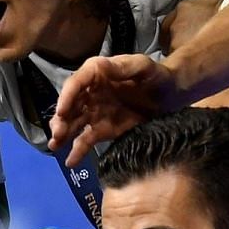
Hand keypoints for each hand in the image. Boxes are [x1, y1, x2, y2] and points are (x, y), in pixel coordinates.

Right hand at [47, 53, 179, 165]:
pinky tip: (70, 162)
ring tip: (56, 146)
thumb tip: (99, 67)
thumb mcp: (142, 66)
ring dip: (63, 134)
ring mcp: (96, 113)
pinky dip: (77, 151)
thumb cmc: (156, 75)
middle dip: (61, 120)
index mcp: (96, 74)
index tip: (62, 112)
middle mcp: (90, 93)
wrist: (172, 95)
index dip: (66, 97)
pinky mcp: (104, 130)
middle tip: (57, 134)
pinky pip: (87, 140)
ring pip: (74, 124)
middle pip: (70, 105)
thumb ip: (123, 67)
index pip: (76, 83)